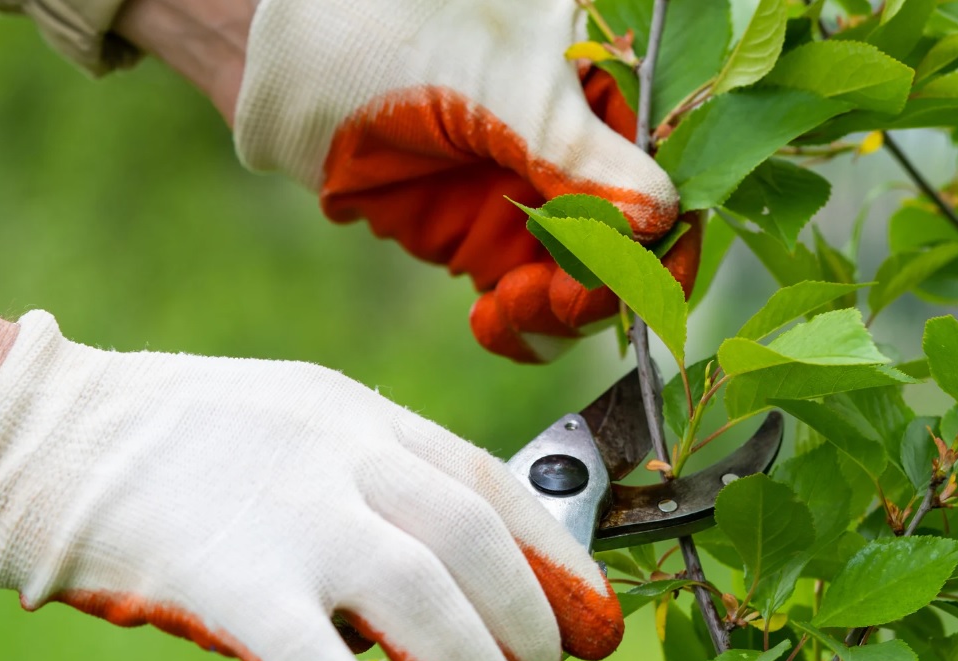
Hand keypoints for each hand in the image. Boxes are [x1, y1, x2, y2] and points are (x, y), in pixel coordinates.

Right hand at [0, 311, 621, 660]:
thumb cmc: (187, 438)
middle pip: (471, 540)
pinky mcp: (233, 578)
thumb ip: (376, 484)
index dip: (554, 551)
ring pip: (424, 597)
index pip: (488, 481)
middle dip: (528, 614)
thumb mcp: (302, 425)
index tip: (591, 607)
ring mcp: (291, 513)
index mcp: (362, 415)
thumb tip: (446, 573)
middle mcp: (341, 454)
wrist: (59, 434)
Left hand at [235, 0, 700, 361]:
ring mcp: (532, 201)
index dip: (666, 235)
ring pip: (582, 284)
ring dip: (562, 313)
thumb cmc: (394, 35)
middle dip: (606, 285)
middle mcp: (578, 152)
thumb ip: (578, 155)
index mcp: (603, 91)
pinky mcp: (486, 241)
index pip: (666, 174)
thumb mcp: (501, 87)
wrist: (290, 69)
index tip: (647, 281)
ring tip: (513, 306)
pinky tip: (492, 320)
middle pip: (630, 246)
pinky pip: (526, 302)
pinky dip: (521, 327)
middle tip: (564, 298)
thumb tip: (659, 216)